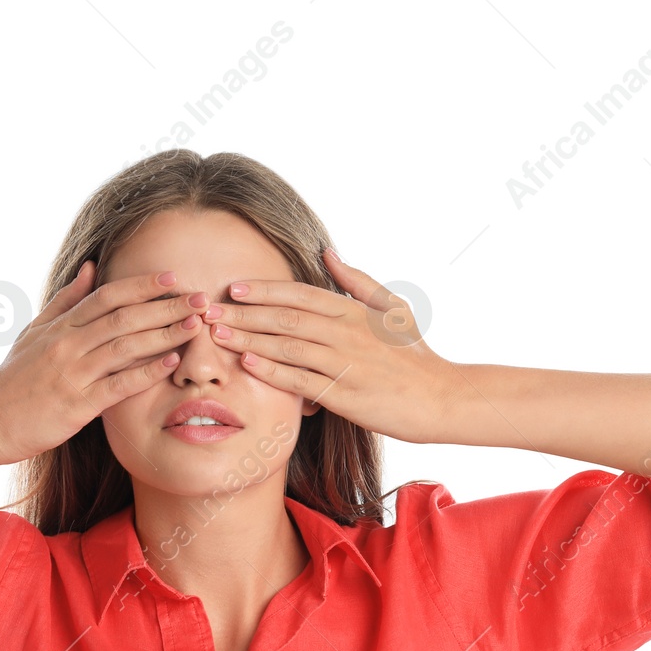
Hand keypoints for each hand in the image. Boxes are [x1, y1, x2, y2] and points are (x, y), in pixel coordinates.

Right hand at [0, 262, 209, 463]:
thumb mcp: (34, 332)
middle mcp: (68, 345)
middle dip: (165, 306)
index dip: (142, 285)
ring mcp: (72, 374)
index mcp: (60, 326)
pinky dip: (145, 372)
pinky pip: (117, 385)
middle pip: (123, 317)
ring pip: (125, 346)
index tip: (173, 278)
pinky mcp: (76, 406)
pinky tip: (171, 363)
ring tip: (195, 326)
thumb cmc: (13, 379)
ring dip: (164, 334)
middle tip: (200, 300)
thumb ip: (65, 300)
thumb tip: (90, 266)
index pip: (107, 296)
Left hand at [203, 248, 461, 443]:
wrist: (442, 398)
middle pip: (286, 317)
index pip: (301, 294)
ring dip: (249, 338)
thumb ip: (357, 281)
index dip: (264, 289)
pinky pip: (302, 380)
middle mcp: (347, 333)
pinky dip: (273, 370)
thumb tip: (327, 252)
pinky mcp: (345, 396)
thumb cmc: (416, 355)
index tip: (233, 287)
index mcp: (355, 311)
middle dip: (244, 312)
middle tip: (208, 309)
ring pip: (288, 346)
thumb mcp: (393, 309)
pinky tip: (247, 363)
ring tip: (218, 334)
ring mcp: (345, 364)